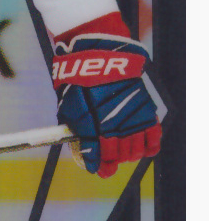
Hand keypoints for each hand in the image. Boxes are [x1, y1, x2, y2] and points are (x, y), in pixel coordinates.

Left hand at [53, 20, 160, 177]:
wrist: (100, 52)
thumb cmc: (79, 77)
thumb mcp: (67, 103)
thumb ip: (74, 126)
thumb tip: (79, 143)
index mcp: (90, 125)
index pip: (97, 156)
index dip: (98, 166)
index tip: (99, 169)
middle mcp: (112, 124)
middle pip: (118, 156)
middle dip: (113, 160)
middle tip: (110, 158)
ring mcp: (131, 117)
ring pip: (135, 150)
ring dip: (129, 154)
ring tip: (124, 151)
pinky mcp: (146, 108)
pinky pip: (152, 135)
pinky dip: (149, 145)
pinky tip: (144, 147)